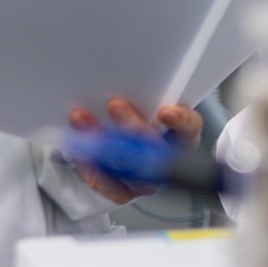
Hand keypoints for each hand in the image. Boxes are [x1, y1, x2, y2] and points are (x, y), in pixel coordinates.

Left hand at [66, 95, 200, 201]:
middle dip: (134, 128)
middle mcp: (166, 162)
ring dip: (102, 143)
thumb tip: (135, 74)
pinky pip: (106, 183)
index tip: (165, 111)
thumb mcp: (149, 103)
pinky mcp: (123, 192)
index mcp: (182, 137)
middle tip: (115, 105)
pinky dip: (88, 163)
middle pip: (156, 151)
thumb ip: (146, 96)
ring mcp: (146, 181)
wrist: (121, 151)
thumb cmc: (140, 120)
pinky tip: (77, 147)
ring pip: (128, 168)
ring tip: (83, 120)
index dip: (180, 121)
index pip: (190, 128)